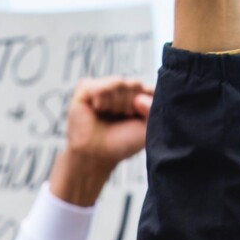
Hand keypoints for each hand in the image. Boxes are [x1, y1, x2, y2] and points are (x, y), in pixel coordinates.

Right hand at [51, 77, 152, 206]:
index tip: (136, 120)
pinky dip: (102, 100)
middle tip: (120, 119)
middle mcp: (120, 89)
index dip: (145, 105)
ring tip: (108, 115)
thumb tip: (139, 98)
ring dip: (116, 105)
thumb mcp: (147, 128)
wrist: (96, 156)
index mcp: (136, 96)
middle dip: (130, 105)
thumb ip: (154, 109)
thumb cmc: (121, 144)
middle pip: (134, 84)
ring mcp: (103, 87)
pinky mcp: (86, 88)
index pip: (148, 89)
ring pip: (118, 83)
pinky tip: (97, 110)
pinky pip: (100, 86)